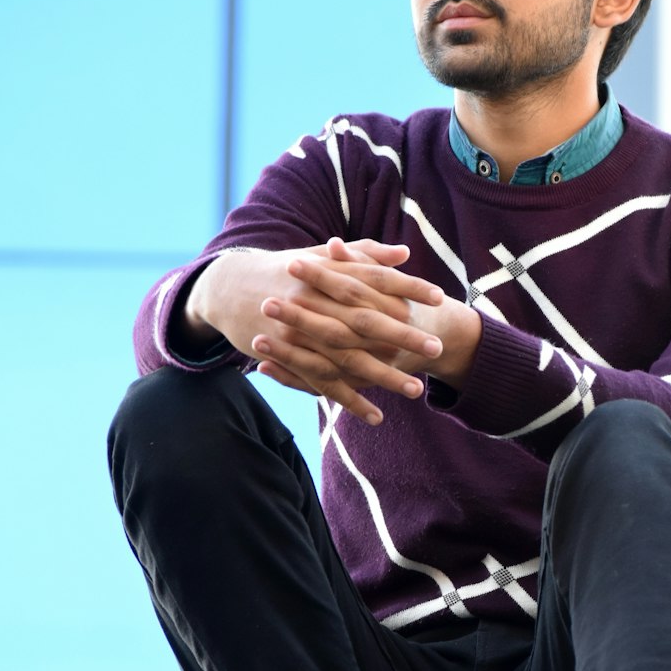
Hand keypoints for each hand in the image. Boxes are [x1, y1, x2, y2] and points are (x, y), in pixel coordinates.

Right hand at [183, 241, 445, 423]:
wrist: (230, 287)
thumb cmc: (287, 269)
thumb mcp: (323, 256)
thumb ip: (365, 255)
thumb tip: (404, 254)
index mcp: (328, 273)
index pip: (375, 278)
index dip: (408, 287)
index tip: (439, 296)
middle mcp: (316, 301)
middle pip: (366, 320)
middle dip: (402, 335)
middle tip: (435, 348)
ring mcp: (301, 332)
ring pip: (347, 357)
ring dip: (382, 376)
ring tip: (415, 390)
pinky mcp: (290, 356)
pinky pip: (323, 383)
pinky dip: (350, 400)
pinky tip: (376, 416)